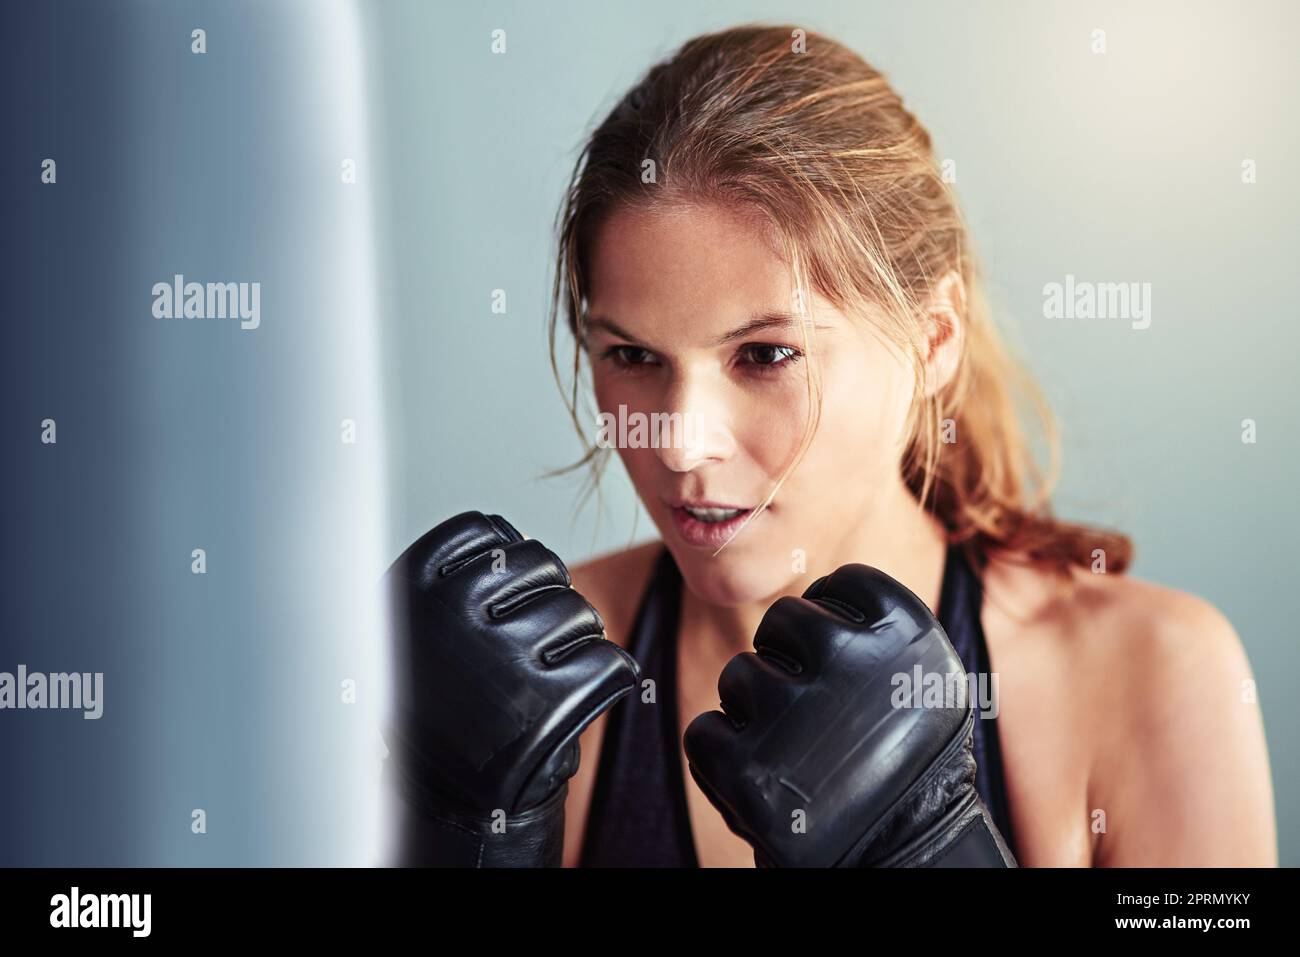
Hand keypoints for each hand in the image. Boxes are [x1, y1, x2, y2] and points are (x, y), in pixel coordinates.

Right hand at [381, 511, 638, 865]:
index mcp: (411, 586)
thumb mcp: (410, 628)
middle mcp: (453, 613)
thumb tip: (516, 537)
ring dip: (577, 640)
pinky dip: (609, 679)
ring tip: (544, 676)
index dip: (507, 563)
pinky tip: (580, 696)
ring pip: (581, 612)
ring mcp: (503, 655)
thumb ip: (453, 574)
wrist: (441, 799)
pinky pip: (611, 662)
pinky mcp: (550, 701)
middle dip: (548, 598)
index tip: (499, 599)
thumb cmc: (435, 704)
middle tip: (528, 644)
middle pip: (544, 564)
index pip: (488, 532)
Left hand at [683, 562, 1016, 867]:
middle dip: (789, 660)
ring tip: (798, 754)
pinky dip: (725, 757)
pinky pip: (706, 732)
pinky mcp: (746, 767)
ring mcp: (794, 711)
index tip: (846, 661)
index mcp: (905, 629)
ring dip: (757, 711)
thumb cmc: (911, 766)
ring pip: (739, 675)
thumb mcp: (924, 681)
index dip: (835, 619)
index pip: (843, 583)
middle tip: (819, 714)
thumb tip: (815, 594)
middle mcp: (850, 657)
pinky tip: (766, 780)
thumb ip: (874, 630)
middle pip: (782, 620)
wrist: (907, 858)